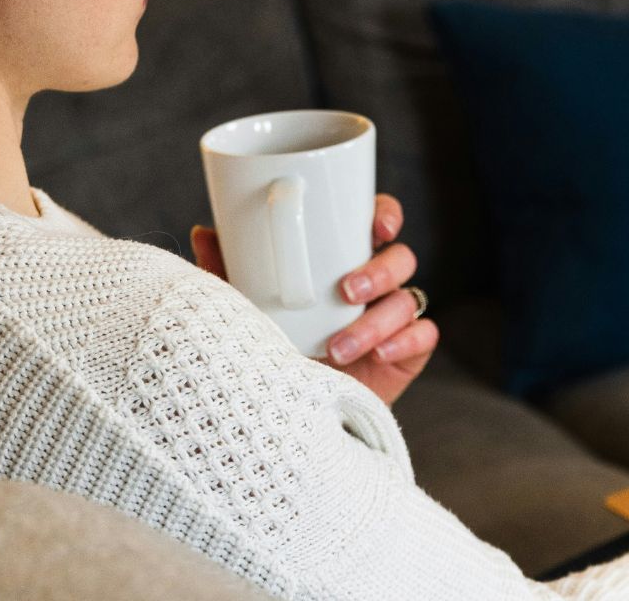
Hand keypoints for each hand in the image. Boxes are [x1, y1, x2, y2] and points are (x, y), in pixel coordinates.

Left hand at [189, 195, 438, 406]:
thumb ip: (227, 271)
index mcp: (343, 261)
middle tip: (346, 292)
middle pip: (401, 258)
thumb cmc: (268, 347)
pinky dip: (405, 341)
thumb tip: (204, 232)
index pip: (378, 222)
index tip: (375, 227)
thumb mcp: (244, 307)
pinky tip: (379, 353)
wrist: (286, 413)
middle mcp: (373, 285)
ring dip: (377, 320)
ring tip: (339, 346)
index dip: (386, 216)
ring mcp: (392, 317)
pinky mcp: (405, 353)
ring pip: (408, 300)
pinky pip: (424, 336)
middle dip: (379, 270)